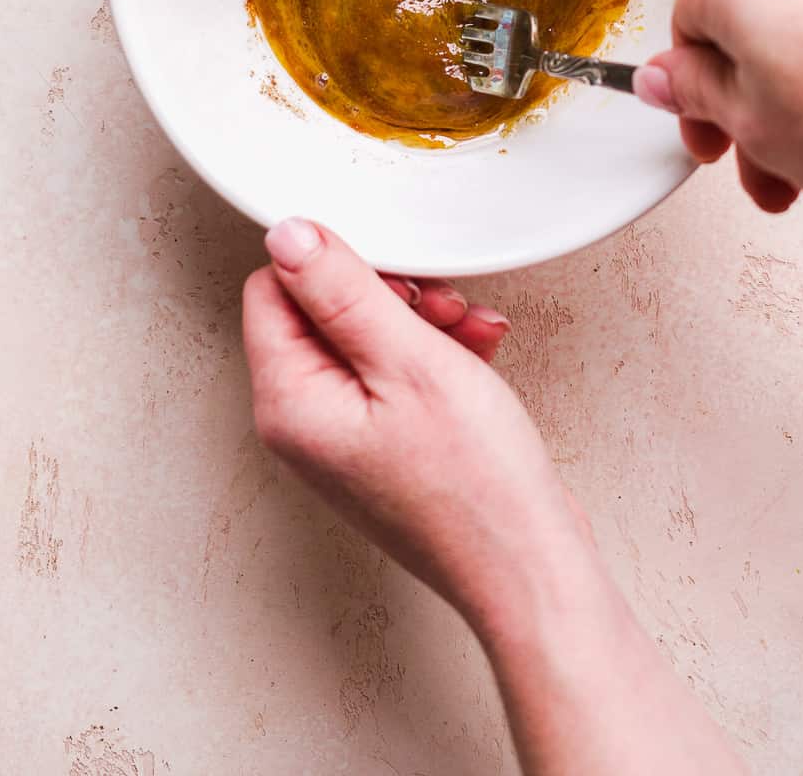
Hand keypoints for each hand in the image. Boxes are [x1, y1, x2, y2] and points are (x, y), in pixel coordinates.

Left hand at [244, 220, 744, 774]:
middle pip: (321, 309)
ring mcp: (346, 436)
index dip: (333, 263)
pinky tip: (480, 350)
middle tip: (438, 300)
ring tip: (469, 326)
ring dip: (423, 317)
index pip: (273, 288)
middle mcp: (305, 421)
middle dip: (388, 290)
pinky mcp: (387, 444)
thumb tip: (286, 233)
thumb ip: (342, 291)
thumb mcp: (408, 361)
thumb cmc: (474, 485)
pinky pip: (399, 371)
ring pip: (368, 336)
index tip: (393, 266)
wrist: (530, 569)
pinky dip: (440, 352)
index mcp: (289, 401)